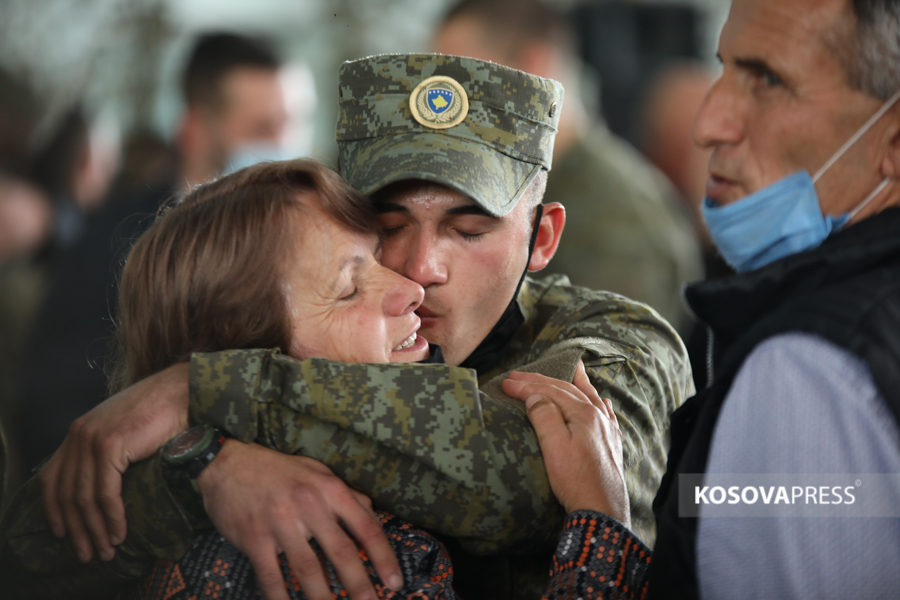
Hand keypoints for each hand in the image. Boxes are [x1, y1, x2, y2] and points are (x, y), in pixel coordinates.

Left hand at [40, 362, 189, 561]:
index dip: (54, 510)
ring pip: (83, 497)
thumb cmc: (162, 412)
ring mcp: (92, 438)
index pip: (51, 478)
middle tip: (87, 553)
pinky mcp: (110, 445)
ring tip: (107, 549)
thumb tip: (103, 487)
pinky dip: (111, 516)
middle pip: (65, 492)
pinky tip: (120, 531)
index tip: (63, 533)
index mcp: (79, 431)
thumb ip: (107, 451)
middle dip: (75, 528)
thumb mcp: (124, 431)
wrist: (182, 392)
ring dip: (95, 529)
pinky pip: (105, 492)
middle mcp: (79, 434)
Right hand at [198, 441, 402, 599]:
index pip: (366, 526)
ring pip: (309, 570)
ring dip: (324, 598)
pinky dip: (281, 598)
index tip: (394, 582)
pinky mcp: (255, 538)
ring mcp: (281, 523)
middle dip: (360, 585)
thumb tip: (373, 516)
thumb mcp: (318, 472)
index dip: (383, 557)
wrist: (228, 464)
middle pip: (342, 553)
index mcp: (330, 489)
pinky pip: (272, 576)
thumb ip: (346, 494)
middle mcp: (309, 505)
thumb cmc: (278, 470)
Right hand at [501, 361, 630, 526]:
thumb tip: (536, 396)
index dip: (526, 386)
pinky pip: (606, 414)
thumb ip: (544, 416)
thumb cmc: (576, 480)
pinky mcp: (612, 446)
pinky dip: (598, 402)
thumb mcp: (554, 447)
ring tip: (573, 368)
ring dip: (576, 383)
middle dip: (541, 381)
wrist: (602, 511)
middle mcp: (599, 417)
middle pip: (568, 390)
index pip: (550, 391)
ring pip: (590, 397)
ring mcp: (608, 431)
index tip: (506, 383)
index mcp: (584, 414)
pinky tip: (601, 401)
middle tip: (519, 375)